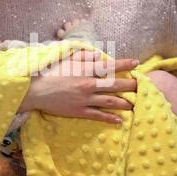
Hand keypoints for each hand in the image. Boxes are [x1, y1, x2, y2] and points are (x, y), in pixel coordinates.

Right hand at [19, 50, 137, 122]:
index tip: (136, 63)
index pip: (110, 66)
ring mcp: (85, 99)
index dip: (125, 64)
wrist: (35, 91)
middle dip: (130, 85)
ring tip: (134, 103)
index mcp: (85, 70)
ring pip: (110, 101)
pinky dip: (110, 118)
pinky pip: (98, 115)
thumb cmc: (50, 72)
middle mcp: (89, 84)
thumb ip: (84, 56)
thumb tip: (98, 55)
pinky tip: (119, 120)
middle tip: (141, 86)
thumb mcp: (67, 59)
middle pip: (115, 85)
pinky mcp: (80, 111)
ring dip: (124, 102)